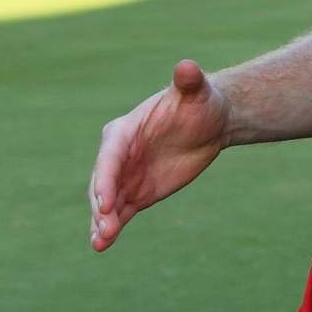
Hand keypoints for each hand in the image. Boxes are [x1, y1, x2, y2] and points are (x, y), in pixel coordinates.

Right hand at [89, 59, 231, 250]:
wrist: (211, 122)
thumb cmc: (200, 102)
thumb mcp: (196, 92)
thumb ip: (188, 82)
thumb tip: (188, 67)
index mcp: (125, 131)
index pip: (109, 157)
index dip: (106, 178)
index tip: (106, 201)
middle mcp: (119, 155)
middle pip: (102, 182)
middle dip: (101, 205)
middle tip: (104, 226)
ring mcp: (125, 175)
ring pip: (107, 202)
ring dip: (102, 221)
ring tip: (101, 242)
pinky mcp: (137, 191)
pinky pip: (120, 211)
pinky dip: (111, 227)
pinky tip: (102, 244)